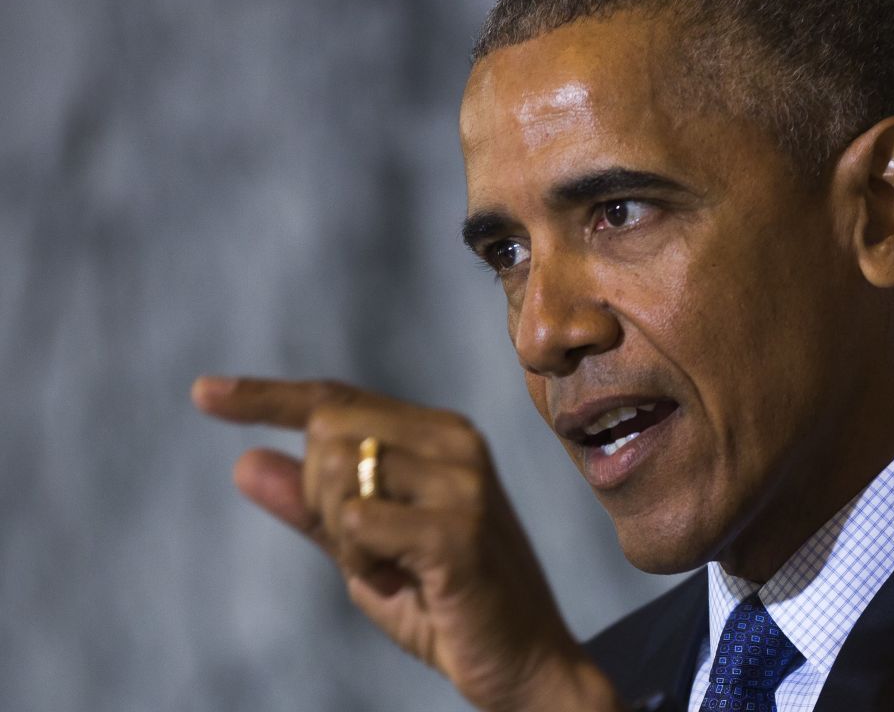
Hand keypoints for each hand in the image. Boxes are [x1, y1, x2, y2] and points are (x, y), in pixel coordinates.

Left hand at [191, 377, 622, 711]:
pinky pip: (356, 521)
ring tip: (395, 570)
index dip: (266, 396)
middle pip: (327, 428)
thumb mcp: (366, 555)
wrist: (527, 664)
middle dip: (317, 495)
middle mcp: (455, 441)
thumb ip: (313, 510)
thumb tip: (245, 463)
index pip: (337, 398)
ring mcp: (462, 480)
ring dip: (342, 536)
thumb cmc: (449, 606)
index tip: (203, 394)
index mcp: (438, 435)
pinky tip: (404, 583)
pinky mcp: (457, 527)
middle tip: (366, 552)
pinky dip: (359, 561)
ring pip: (337, 471)